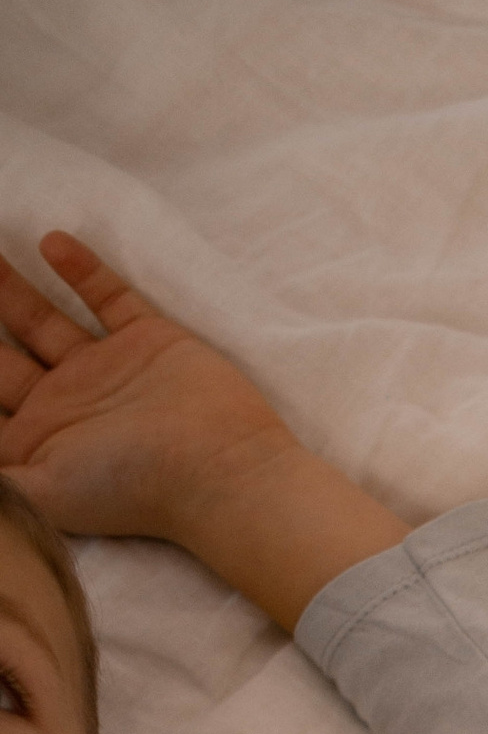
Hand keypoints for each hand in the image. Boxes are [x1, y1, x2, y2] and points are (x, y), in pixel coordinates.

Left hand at [0, 232, 405, 627]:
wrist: (220, 470)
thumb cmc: (130, 487)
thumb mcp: (41, 491)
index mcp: (38, 439)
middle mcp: (68, 403)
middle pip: (4, 355)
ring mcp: (108, 370)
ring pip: (45, 319)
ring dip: (12, 288)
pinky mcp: (148, 342)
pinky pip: (109, 297)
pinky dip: (82, 270)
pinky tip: (51, 242)